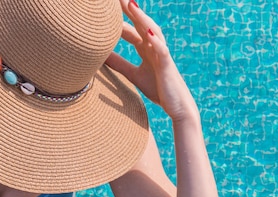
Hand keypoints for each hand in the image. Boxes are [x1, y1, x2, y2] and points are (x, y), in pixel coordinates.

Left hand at [106, 0, 198, 121]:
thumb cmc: (157, 88)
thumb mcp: (133, 74)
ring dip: (142, 18)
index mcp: (146, 49)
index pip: (130, 30)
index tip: (105, 10)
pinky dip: (156, 42)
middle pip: (141, 24)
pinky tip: (147, 34)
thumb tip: (100, 56)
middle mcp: (154, 47)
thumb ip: (119, 64)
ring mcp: (162, 55)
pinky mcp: (168, 67)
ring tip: (131, 6)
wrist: (177, 105)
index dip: (118, 20)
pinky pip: (163, 52)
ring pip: (152, 32)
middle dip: (130, 10)